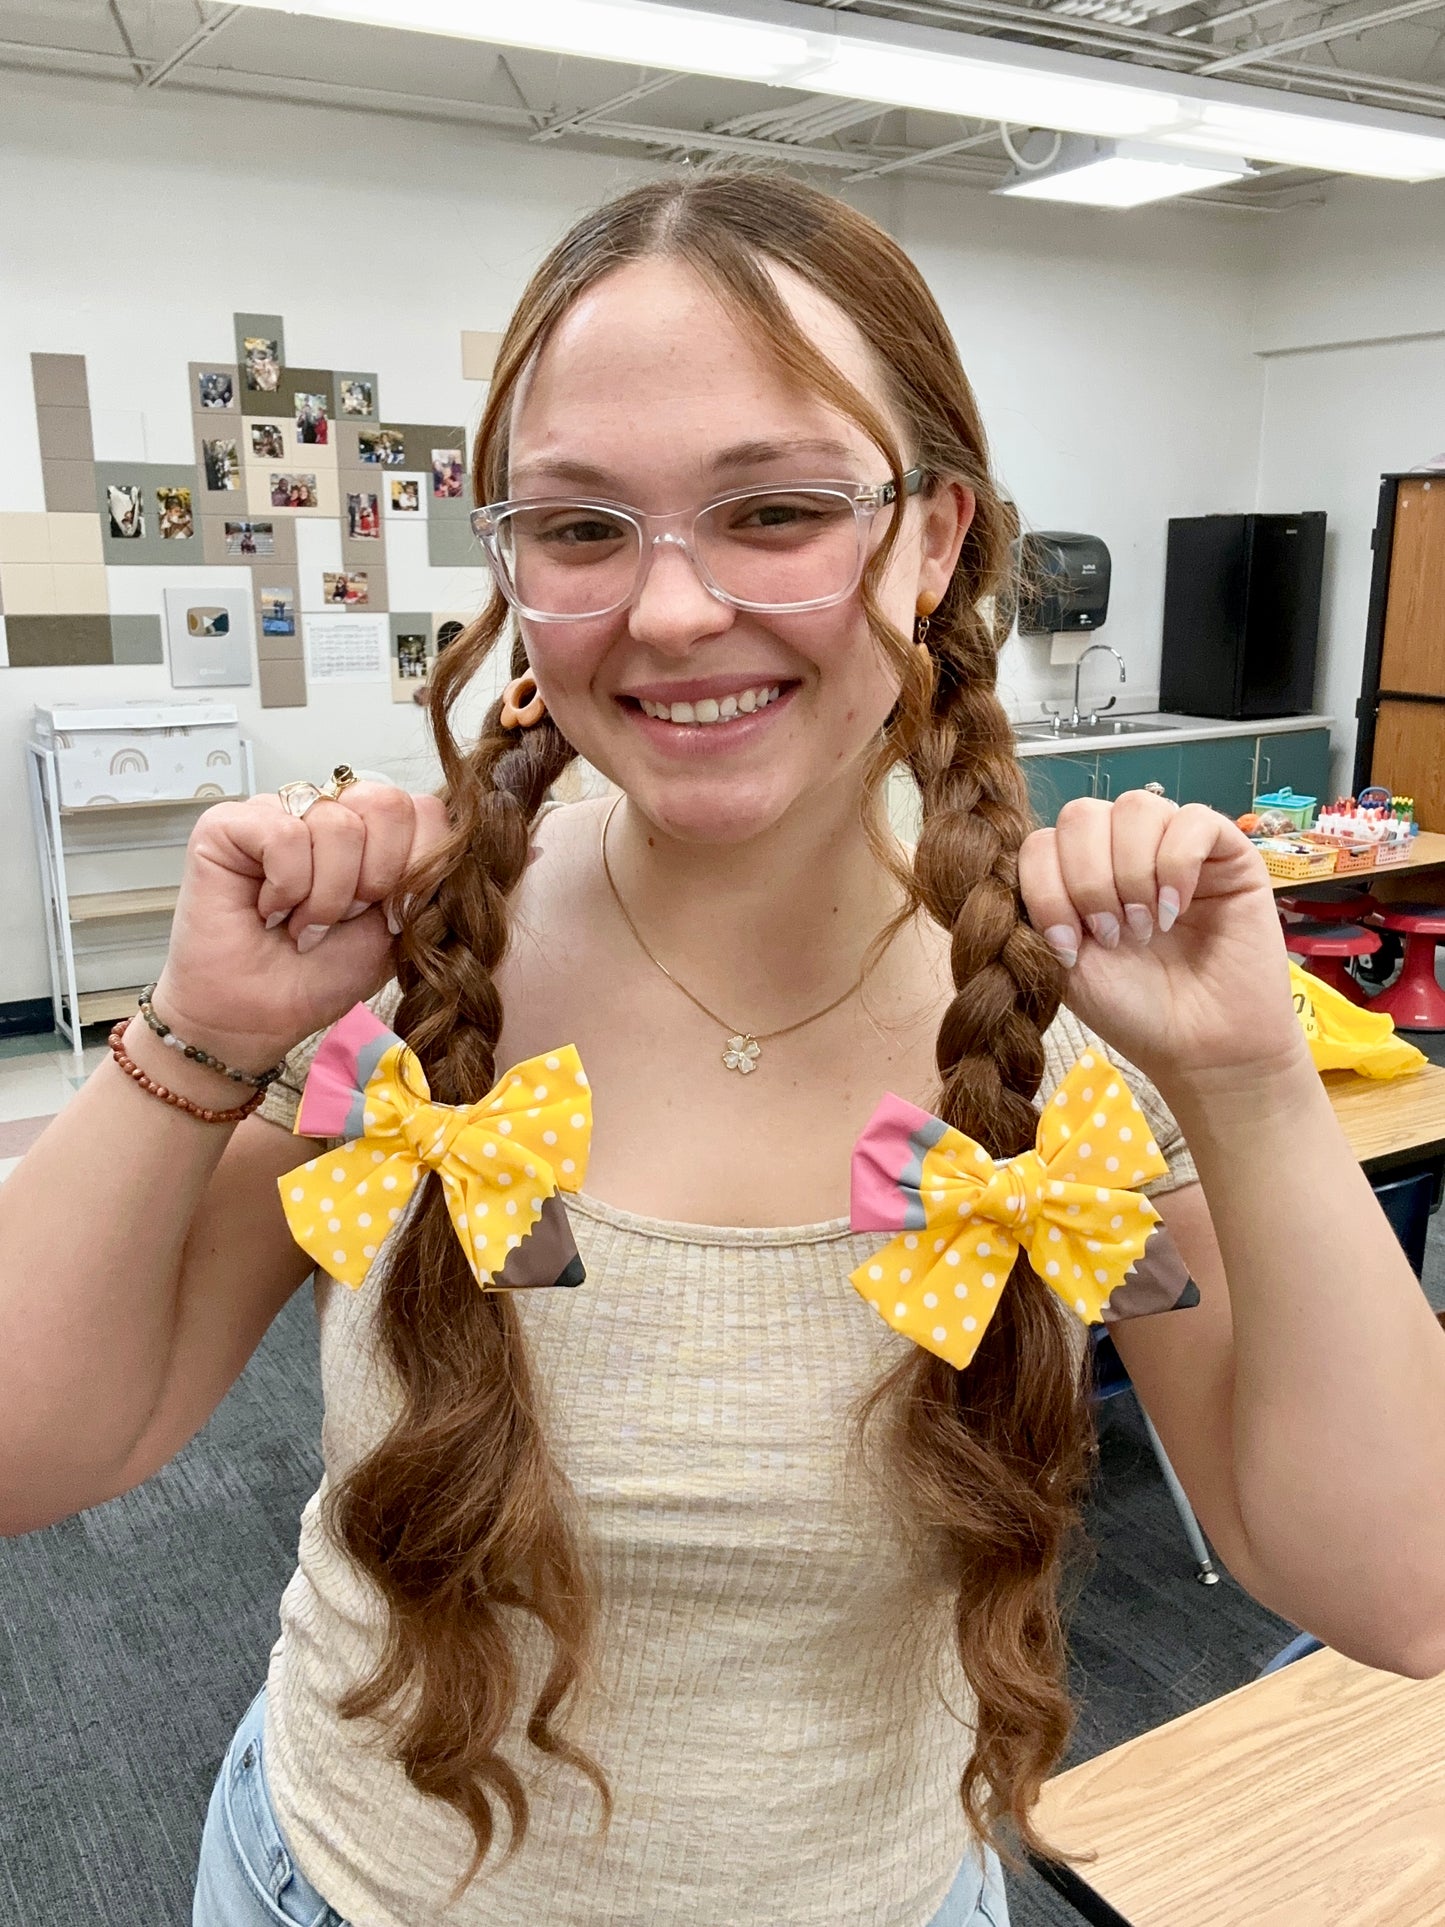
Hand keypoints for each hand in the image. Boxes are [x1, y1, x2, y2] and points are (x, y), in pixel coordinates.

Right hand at [152, 782, 450, 1073]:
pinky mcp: (228, 823)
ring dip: (325, 896)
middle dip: (373, 879)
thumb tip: (450, 842)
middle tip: (341, 918)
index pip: (426, 810)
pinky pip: (284, 834)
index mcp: (373, 831)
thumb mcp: (399, 928)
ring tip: (300, 923)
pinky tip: (269, 910)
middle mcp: (327, 810)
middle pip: (385, 803)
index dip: (416, 867)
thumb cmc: (320, 975)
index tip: (389, 917)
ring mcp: (278, 810)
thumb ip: (428, 878)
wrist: (259, 1018)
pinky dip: (286, 887)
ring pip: (337, 824)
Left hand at [1017, 792, 1307, 1089]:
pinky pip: (1193, 818)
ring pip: (1136, 807)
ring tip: (1146, 927)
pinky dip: (1177, 864)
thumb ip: (1037, 912)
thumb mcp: (1064, 964)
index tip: (1068, 948)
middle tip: (1111, 936)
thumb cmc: (1133, 1009)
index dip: (1046, 889)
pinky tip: (1178, 908)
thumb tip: (1004, 867)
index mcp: (1077, 874)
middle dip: (1087, 880)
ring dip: (1130, 873)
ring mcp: (1173, 844)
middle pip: (1082, 814)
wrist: (1200, 1047)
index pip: (1040, 841)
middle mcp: (1122, 850)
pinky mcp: (1226, 852)